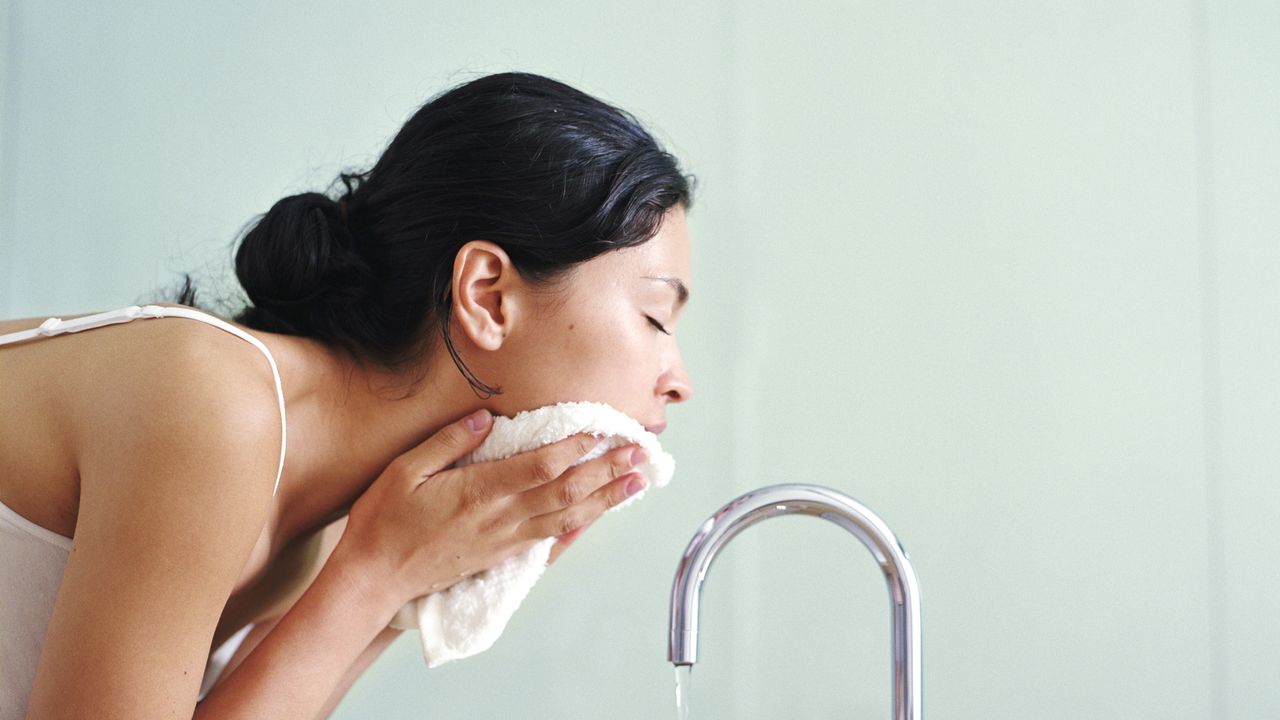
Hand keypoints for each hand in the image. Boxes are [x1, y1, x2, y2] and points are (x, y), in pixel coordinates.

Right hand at [337, 409, 648, 606]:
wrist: (374, 579)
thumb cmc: (384, 521)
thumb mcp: (405, 469)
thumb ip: (447, 441)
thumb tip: (485, 417)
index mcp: (480, 492)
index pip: (542, 465)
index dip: (578, 447)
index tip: (604, 430)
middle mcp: (501, 518)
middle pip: (567, 490)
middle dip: (608, 470)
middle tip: (642, 453)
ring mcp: (504, 540)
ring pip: (566, 517)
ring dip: (605, 499)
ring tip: (636, 483)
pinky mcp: (501, 555)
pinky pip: (548, 541)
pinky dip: (577, 528)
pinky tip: (595, 519)